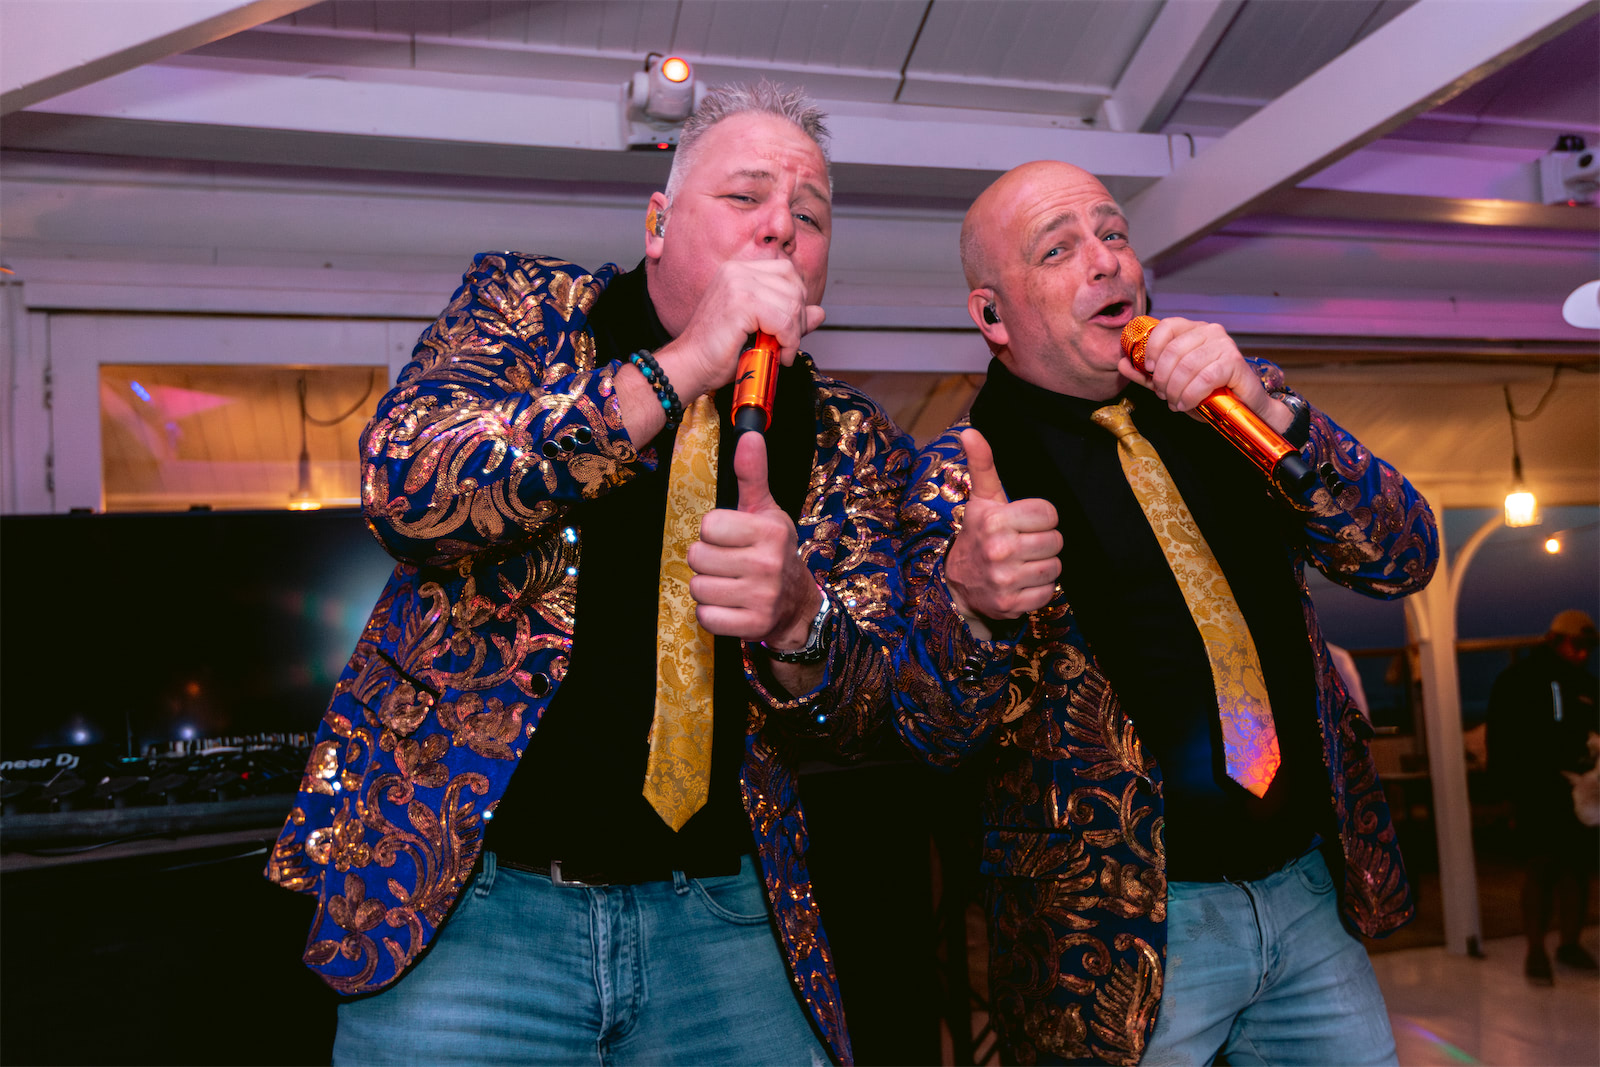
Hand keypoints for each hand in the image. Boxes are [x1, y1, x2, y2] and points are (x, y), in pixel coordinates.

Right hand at [656, 259, 826, 401]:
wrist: (690, 366)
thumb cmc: (719, 352)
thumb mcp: (761, 331)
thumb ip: (790, 318)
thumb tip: (819, 312)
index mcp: (739, 271)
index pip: (787, 272)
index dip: (796, 301)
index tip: (788, 329)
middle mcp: (738, 271)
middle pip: (794, 286)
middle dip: (798, 320)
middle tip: (785, 345)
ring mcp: (738, 283)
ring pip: (792, 304)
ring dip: (793, 334)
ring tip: (779, 352)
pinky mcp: (740, 303)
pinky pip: (783, 321)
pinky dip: (788, 341)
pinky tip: (778, 355)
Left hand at [688, 432, 818, 645]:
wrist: (797, 604)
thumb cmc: (773, 550)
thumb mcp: (765, 511)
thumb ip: (752, 474)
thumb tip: (749, 434)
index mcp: (769, 531)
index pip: (708, 526)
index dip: (713, 533)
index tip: (730, 539)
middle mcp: (768, 564)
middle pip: (697, 557)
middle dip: (706, 561)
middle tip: (727, 564)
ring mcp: (762, 597)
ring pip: (698, 588)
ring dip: (707, 587)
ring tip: (728, 584)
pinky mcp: (753, 625)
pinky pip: (706, 616)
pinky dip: (712, 613)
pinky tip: (729, 605)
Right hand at [944, 428, 1061, 635]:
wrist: (957, 582)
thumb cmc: (978, 533)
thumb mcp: (981, 499)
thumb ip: (982, 464)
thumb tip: (969, 431)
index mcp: (994, 521)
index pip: (1049, 513)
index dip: (1041, 517)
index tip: (1025, 522)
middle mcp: (999, 551)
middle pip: (1055, 541)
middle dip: (1044, 542)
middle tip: (1026, 543)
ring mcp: (1005, 580)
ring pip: (1055, 567)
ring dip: (1044, 565)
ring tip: (1025, 561)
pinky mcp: (1011, 605)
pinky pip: (1049, 592)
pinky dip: (1040, 588)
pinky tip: (1024, 581)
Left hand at [1118, 316, 1291, 432]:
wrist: (1242, 405)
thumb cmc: (1207, 391)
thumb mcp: (1171, 382)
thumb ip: (1146, 374)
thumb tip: (1121, 363)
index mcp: (1193, 329)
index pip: (1165, 327)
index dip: (1152, 349)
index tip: (1149, 371)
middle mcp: (1210, 331)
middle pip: (1173, 350)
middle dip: (1162, 378)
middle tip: (1164, 395)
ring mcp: (1224, 344)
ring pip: (1187, 366)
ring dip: (1175, 390)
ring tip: (1176, 403)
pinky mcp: (1235, 362)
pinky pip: (1204, 378)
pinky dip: (1191, 395)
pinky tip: (1187, 404)